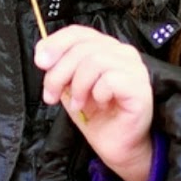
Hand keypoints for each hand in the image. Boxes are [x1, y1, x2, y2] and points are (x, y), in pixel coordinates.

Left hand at [34, 24, 155, 180]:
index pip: (78, 32)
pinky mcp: (140, 87)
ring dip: (78, 86)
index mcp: (105, 47)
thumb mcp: (68, 88)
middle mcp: (122, 52)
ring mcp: (134, 68)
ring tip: (77, 104)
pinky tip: (100, 105)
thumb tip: (43, 56)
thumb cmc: (96, 116)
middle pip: (82, 47)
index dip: (55, 43)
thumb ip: (58, 69)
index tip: (40, 62)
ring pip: (95, 61)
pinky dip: (97, 94)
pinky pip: (110, 79)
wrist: (116, 147)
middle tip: (51, 95)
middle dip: (59, 73)